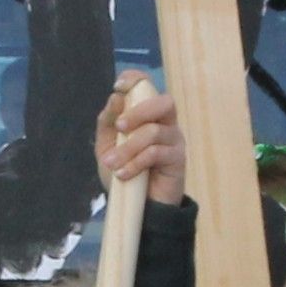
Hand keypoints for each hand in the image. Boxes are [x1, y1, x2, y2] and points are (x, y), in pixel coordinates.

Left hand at [97, 74, 185, 209]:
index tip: (118, 86)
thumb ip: (108, 123)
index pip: (148, 87)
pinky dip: (136, 162)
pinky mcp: (178, 159)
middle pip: (163, 102)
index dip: (136, 80)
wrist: (139, 206)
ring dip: (129, 147)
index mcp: (148, 115)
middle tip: (120, 126)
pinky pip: (157, 153)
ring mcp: (174, 140)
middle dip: (139, 111)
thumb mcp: (108, 146)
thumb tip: (115, 97)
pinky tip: (124, 174)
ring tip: (112, 163)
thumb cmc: (125, 171)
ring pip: (155, 131)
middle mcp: (166, 123)